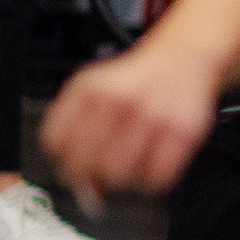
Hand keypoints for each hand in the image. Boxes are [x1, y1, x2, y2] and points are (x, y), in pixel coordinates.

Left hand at [40, 35, 226, 202]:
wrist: (182, 58)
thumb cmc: (136, 82)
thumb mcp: (95, 91)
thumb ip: (74, 128)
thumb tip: (78, 179)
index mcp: (89, 90)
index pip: (56, 141)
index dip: (62, 159)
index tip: (71, 164)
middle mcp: (119, 101)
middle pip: (86, 163)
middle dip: (90, 175)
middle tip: (100, 173)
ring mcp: (152, 117)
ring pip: (119, 174)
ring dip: (120, 180)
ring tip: (127, 167)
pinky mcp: (183, 132)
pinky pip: (156, 176)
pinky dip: (149, 181)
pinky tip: (149, 167)